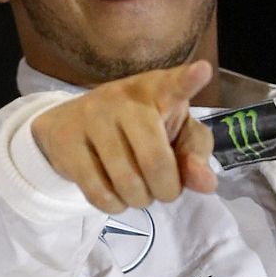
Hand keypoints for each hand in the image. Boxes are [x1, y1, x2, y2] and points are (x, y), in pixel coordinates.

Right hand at [31, 61, 217, 213]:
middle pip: (155, 161)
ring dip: (140, 200)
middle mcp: (124, 99)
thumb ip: (194, 156)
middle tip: (164, 189)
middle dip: (167, 190)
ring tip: (138, 190)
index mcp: (158, 90)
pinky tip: (115, 193)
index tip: (202, 71)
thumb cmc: (139, 128)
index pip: (175, 85)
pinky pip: (100, 192)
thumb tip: (207, 184)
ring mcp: (92, 117)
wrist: (71, 123)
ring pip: (127, 182)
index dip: (189, 81)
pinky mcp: (67, 142)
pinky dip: (115, 205)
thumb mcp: (173, 134)